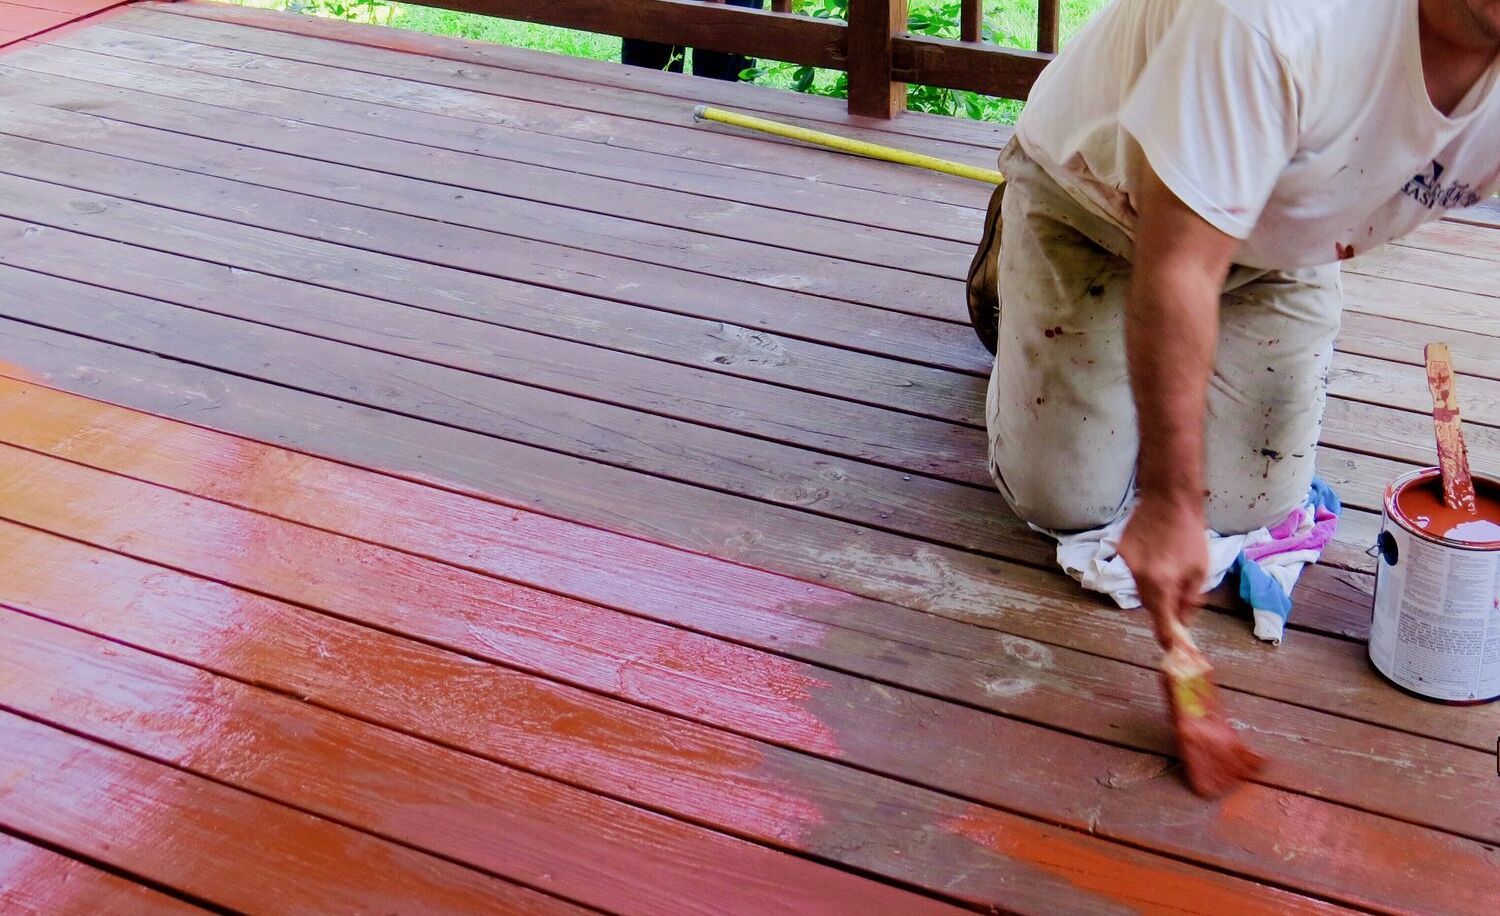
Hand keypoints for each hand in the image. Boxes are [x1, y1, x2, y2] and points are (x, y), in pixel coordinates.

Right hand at [1118, 495, 1208, 650]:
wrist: (1169, 499)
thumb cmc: (1191, 534)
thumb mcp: (1201, 570)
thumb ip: (1190, 600)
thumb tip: (1183, 623)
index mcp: (1161, 584)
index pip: (1162, 623)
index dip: (1169, 640)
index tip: (1175, 651)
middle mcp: (1139, 578)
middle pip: (1150, 606)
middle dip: (1164, 610)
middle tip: (1179, 603)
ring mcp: (1127, 564)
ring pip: (1141, 589)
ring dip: (1156, 589)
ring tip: (1170, 569)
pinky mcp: (1121, 552)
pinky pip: (1135, 572)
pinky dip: (1146, 571)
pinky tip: (1158, 554)